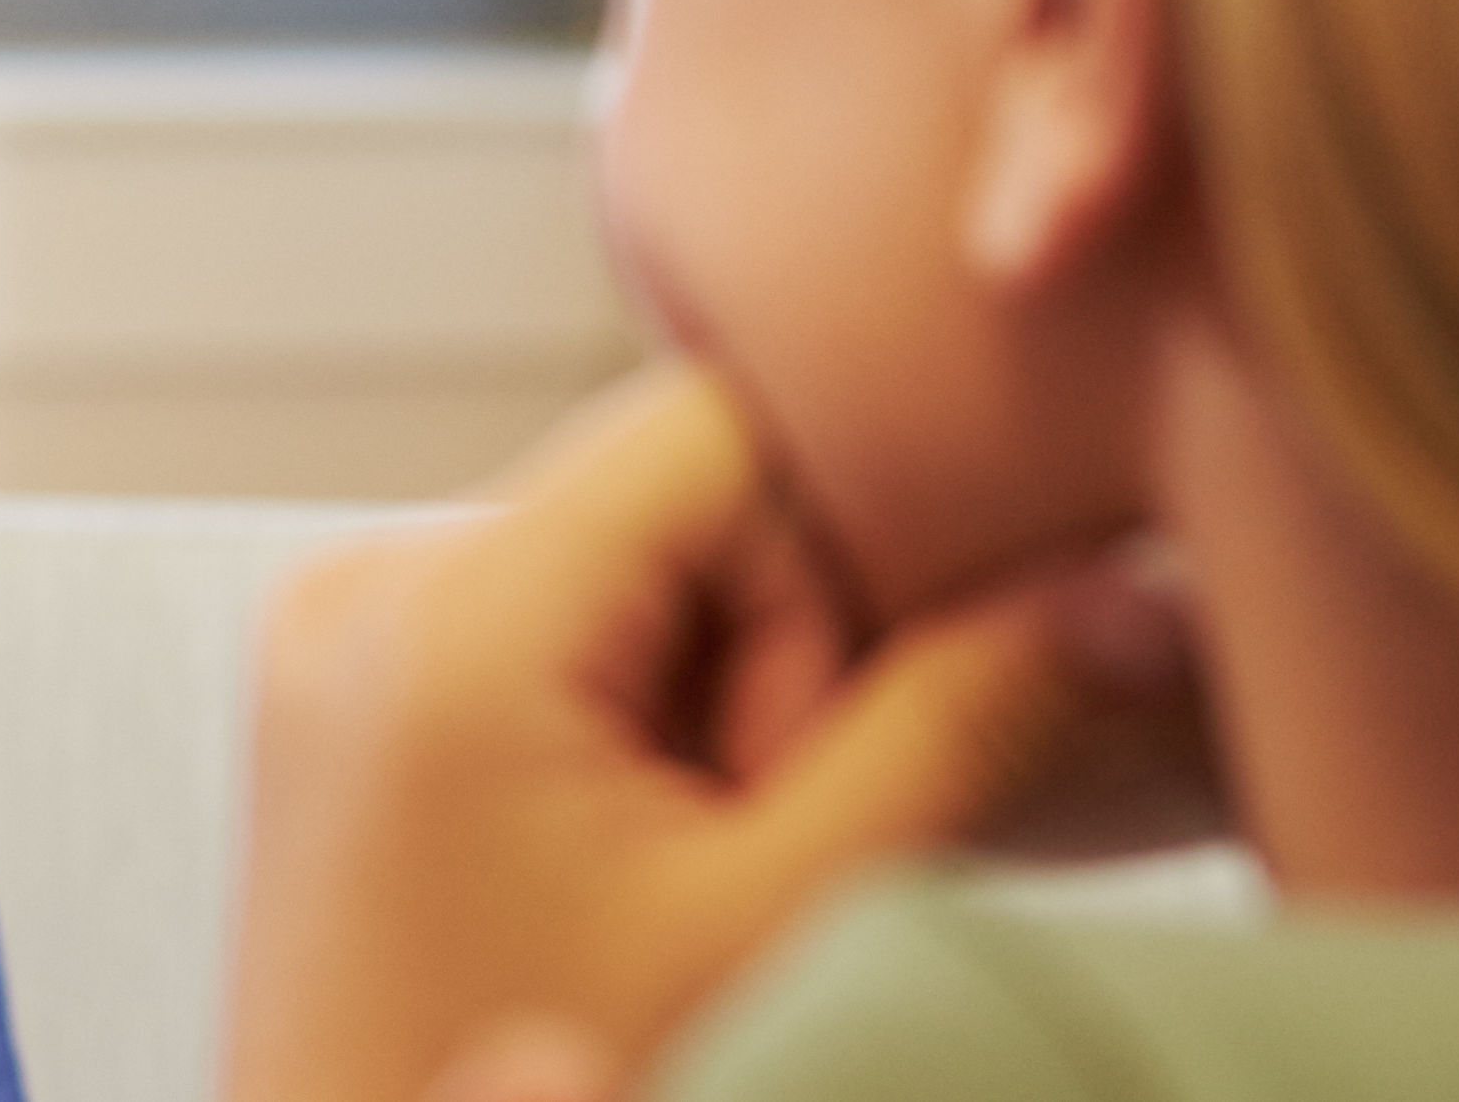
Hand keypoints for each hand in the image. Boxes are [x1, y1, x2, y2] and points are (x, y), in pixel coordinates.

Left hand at [215, 365, 1148, 1101]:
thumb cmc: (576, 1084)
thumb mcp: (786, 914)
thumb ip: (957, 725)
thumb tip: (1121, 589)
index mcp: (449, 607)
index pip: (717, 422)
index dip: (835, 556)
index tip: (840, 732)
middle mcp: (368, 575)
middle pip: (667, 488)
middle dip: (769, 641)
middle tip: (755, 826)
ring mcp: (337, 622)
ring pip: (620, 553)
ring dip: (706, 679)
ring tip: (687, 853)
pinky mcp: (344, 677)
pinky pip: (541, 612)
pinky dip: (626, 701)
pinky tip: (627, 840)